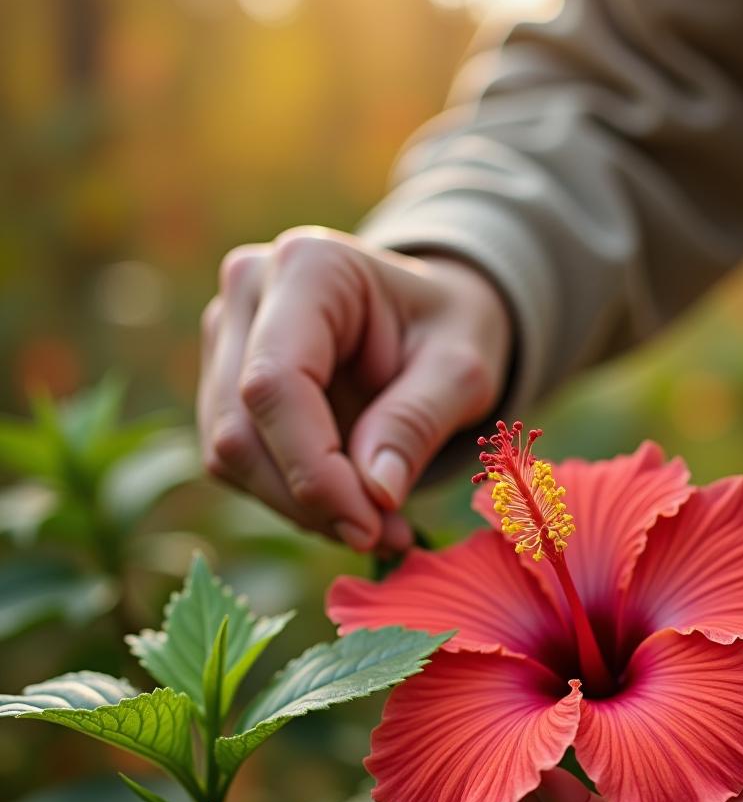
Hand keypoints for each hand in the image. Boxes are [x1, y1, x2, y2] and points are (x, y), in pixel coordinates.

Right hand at [198, 229, 512, 551]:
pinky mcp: (221, 383)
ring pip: (229, 453)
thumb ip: (417, 422)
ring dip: (300, 508)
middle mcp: (249, 290)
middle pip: (241, 425)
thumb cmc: (451, 333)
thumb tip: (374, 494)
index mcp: (309, 266)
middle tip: (382, 535)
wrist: (431, 321)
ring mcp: (226, 336)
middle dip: (309, 499)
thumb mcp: (463, 370)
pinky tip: (349, 506)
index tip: (370, 524)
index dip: (313, 468)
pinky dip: (292, 501)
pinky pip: (236, 464)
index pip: (276, 382)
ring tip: (378, 525)